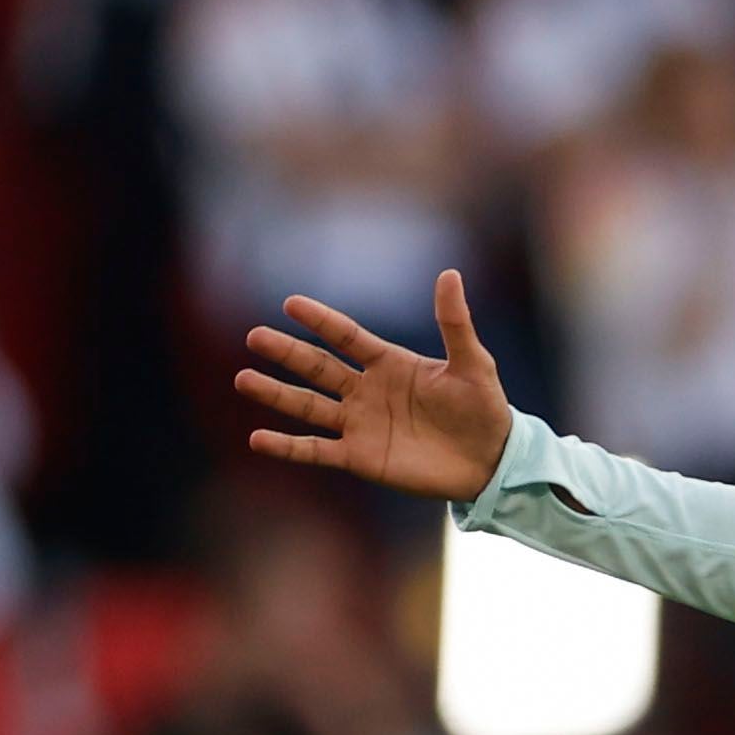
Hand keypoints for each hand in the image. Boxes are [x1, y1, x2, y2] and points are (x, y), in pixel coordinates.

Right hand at [239, 269, 517, 504]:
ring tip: (243, 379)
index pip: (347, 336)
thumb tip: (449, 274)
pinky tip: (257, 438)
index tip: (291, 303)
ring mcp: (359, 424)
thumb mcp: (473, 363)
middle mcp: (367, 390)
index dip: (321, 321)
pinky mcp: (359, 457)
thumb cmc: (484, 408)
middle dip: (286, 352)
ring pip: (308, 406)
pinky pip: (316, 450)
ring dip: (276, 394)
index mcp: (389, 363)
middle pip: (318, 367)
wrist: (492, 460)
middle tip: (254, 336)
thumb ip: (455, 322)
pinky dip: (287, 447)